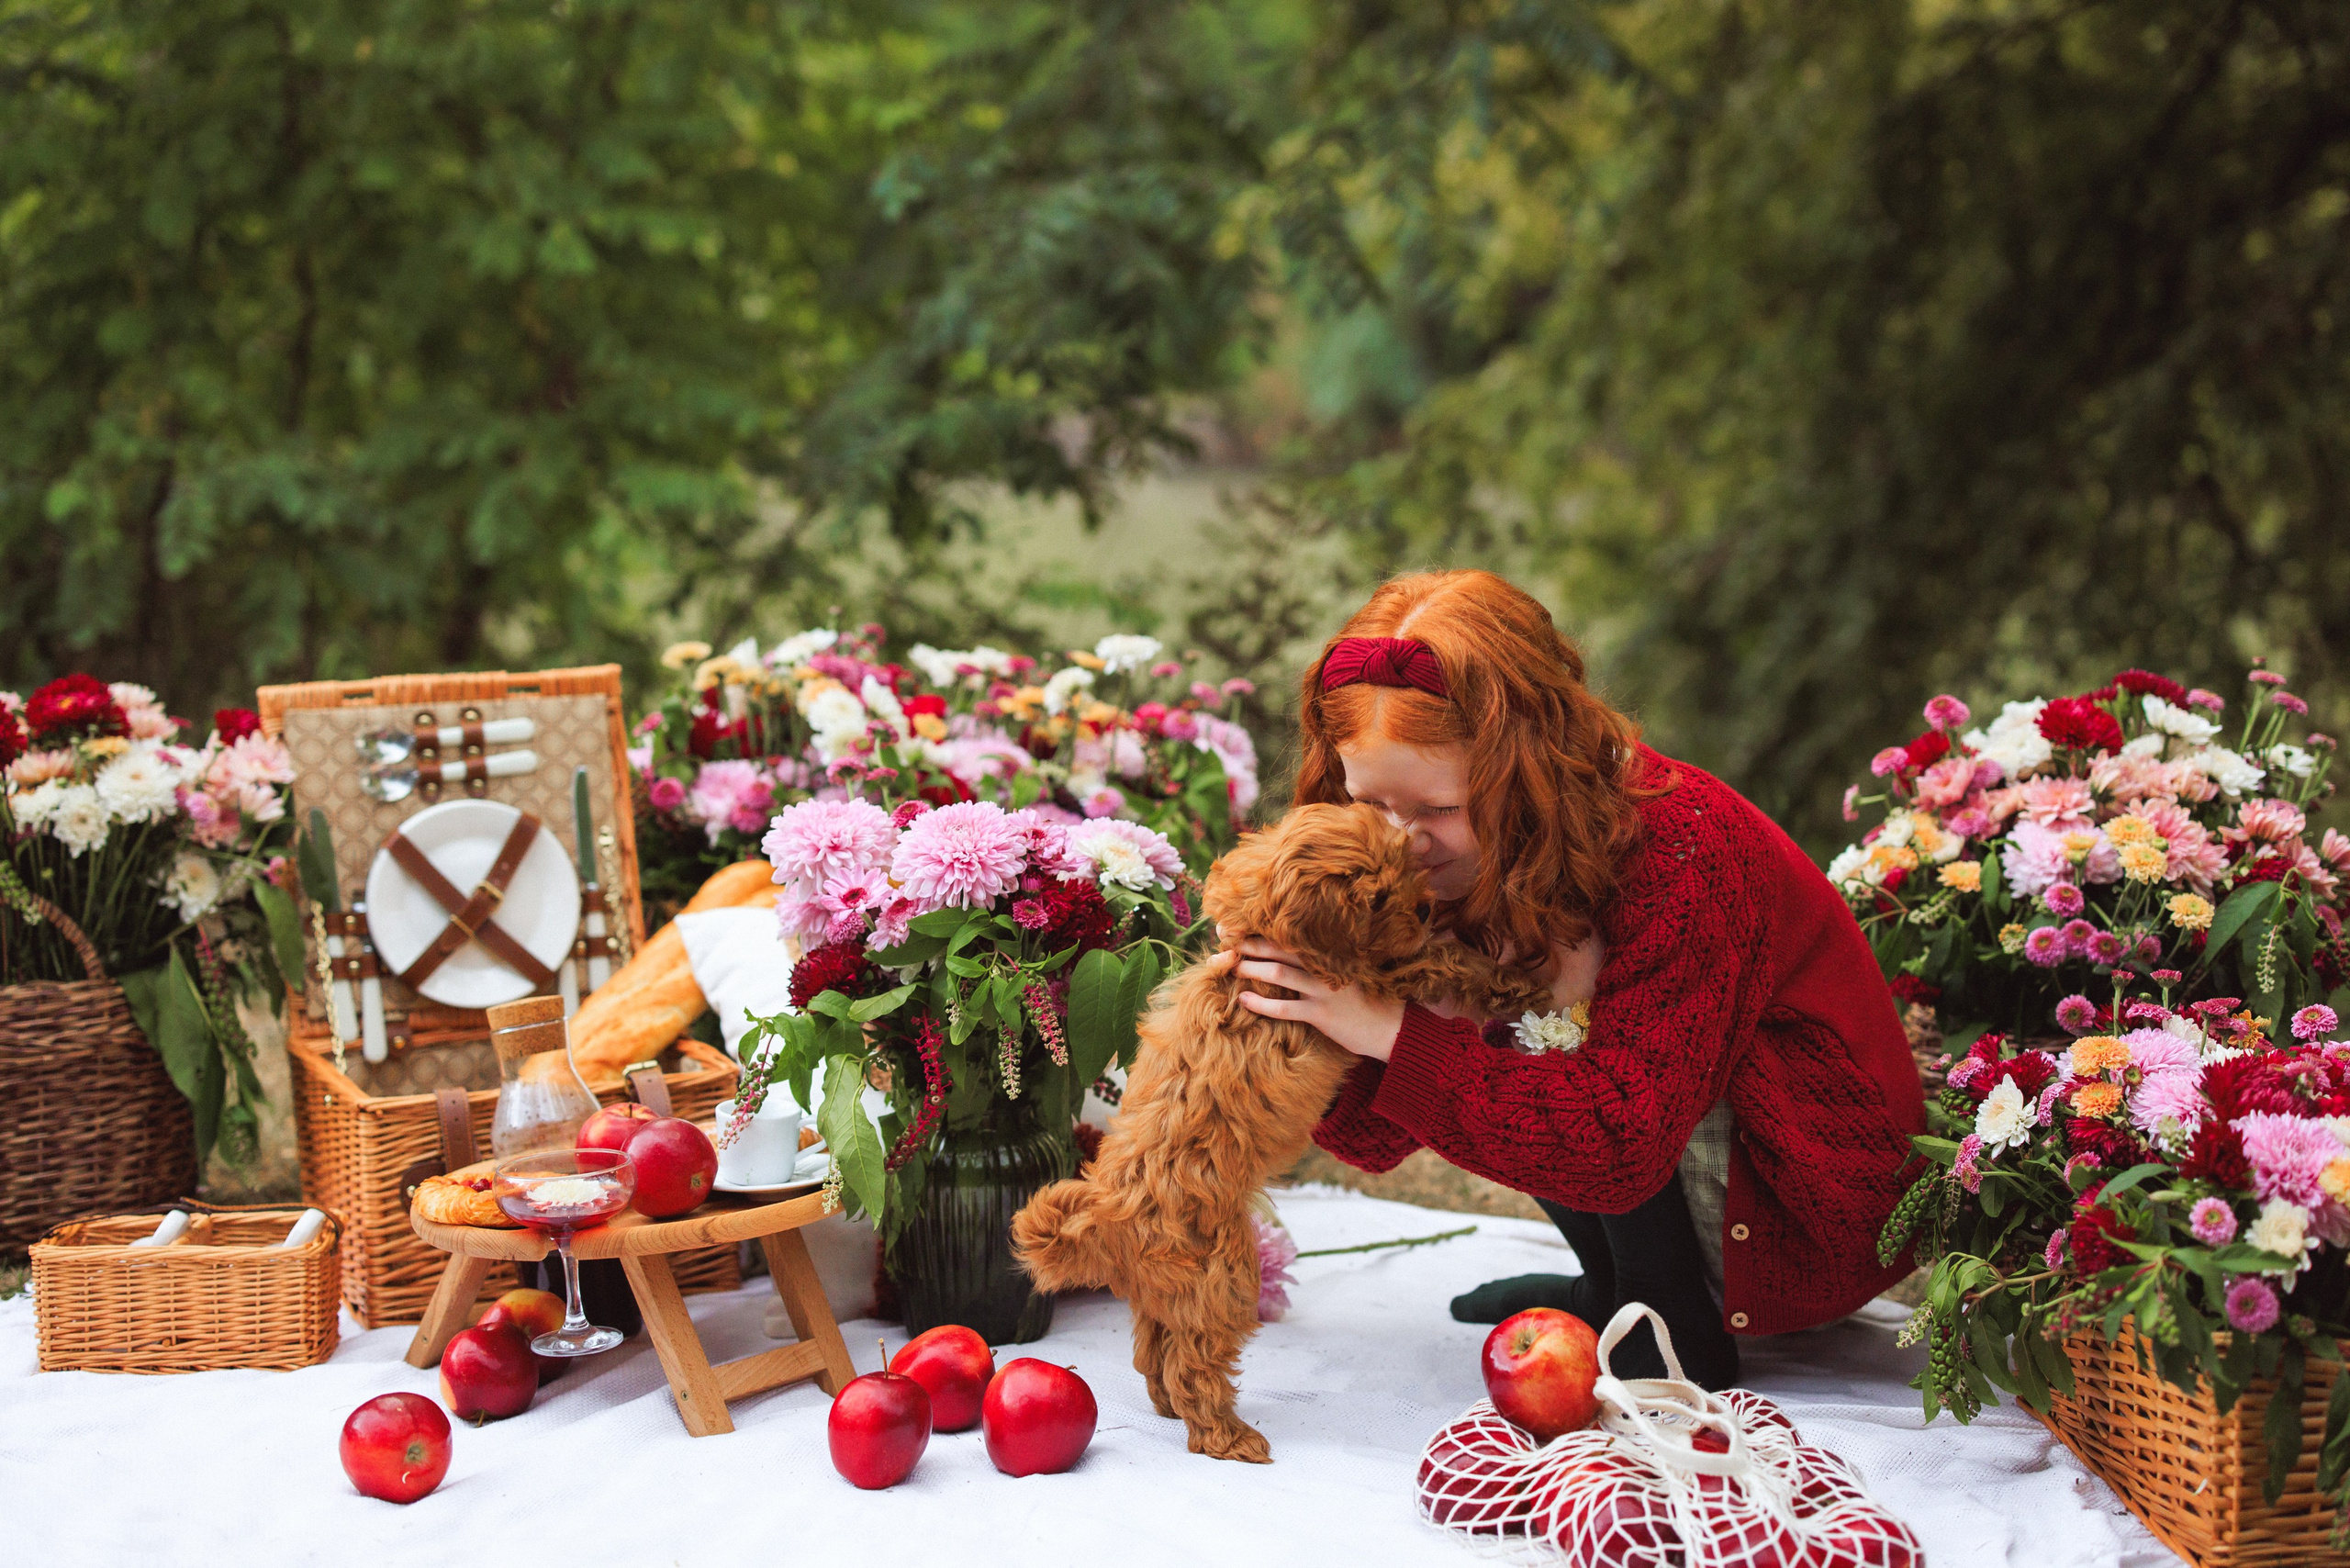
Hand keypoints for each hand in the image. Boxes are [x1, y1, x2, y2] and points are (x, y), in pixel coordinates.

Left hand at [1204, 938, 1406, 1061]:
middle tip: (1224, 939)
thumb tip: (1283, 950)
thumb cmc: (1359, 999)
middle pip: (1279, 949)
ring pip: (1279, 974)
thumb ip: (1317, 961)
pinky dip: (1263, 1004)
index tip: (1235, 923)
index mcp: (1328, 953)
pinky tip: (1244, 1000)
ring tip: (1230, 966)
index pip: (1288, 935)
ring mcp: (1323, 990)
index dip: (1260, 928)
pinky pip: (1285, 1008)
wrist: (1386, 1027)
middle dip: (1249, 943)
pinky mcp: (1321, 1015)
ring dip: (1251, 969)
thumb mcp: (1342, 972)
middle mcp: (1324, 966)